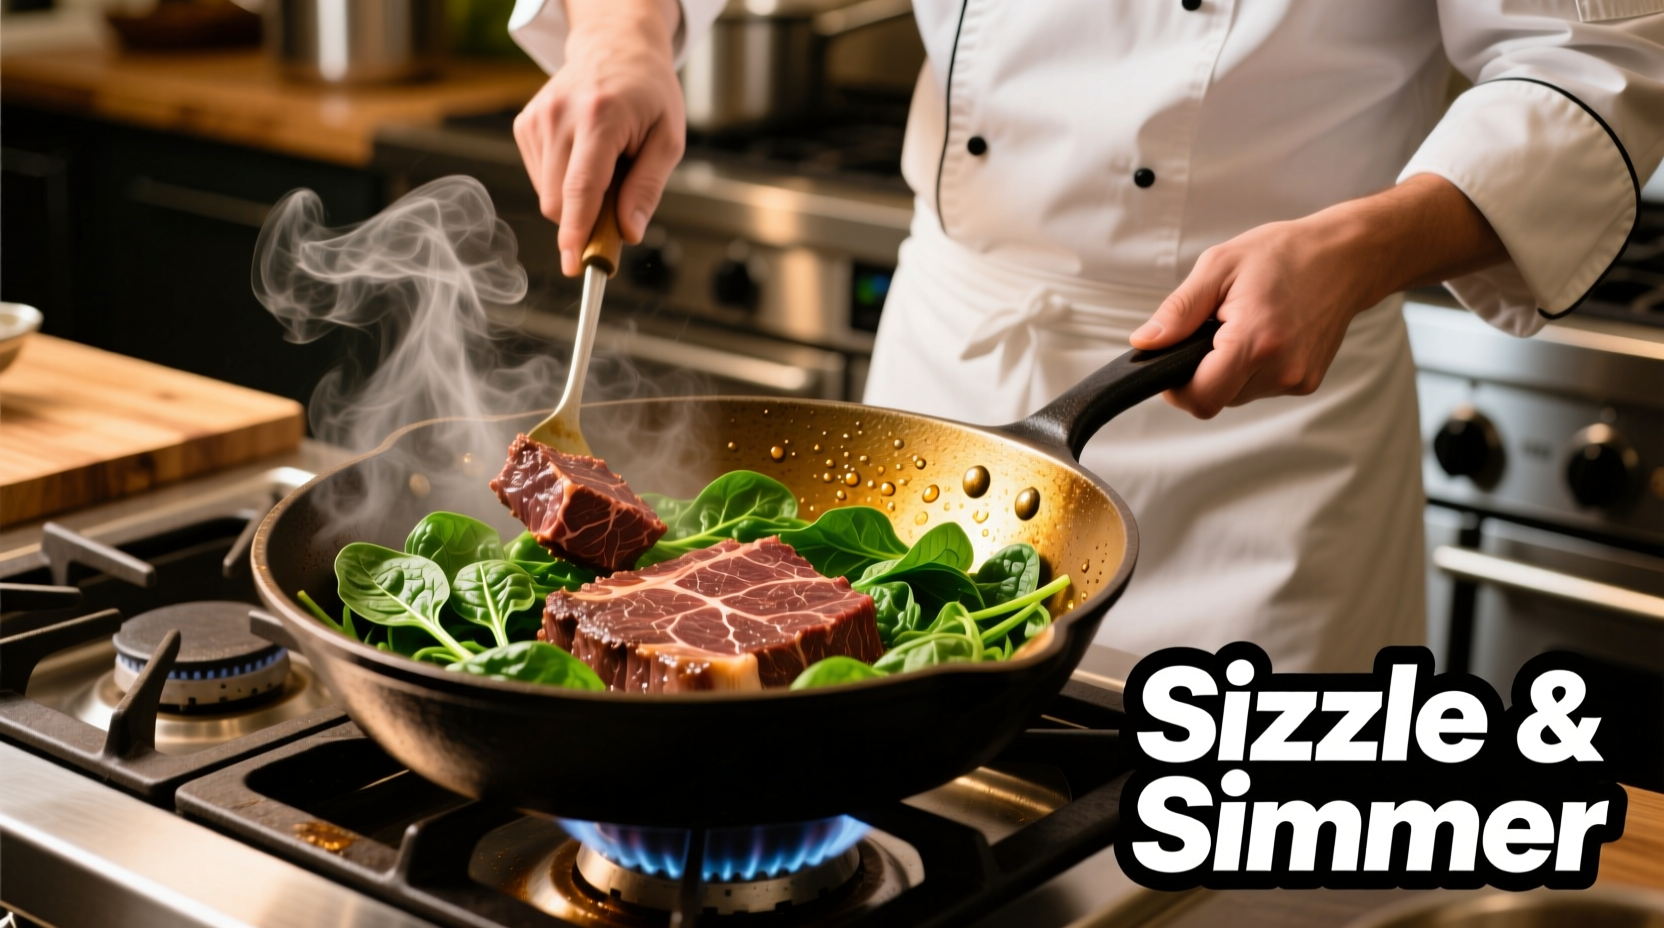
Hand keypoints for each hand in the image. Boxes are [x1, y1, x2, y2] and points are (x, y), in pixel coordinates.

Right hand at [513, 0, 684, 275]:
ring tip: (605, 167)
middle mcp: (560, 115)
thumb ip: (647, 188)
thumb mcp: (668, 139)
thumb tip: (627, 232)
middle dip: (584, 221)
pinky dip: (562, 182)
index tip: (573, 264)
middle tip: (617, 211)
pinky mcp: (524, 124)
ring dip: (575, 200)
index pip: (581, 187)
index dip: (576, 232)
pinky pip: (539, 178)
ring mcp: (537, 118)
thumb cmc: (649, 94)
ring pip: (546, 194)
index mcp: (600, 117)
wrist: (615, 47)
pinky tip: (584, 157)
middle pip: (557, 200)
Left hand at [1129, 174, 1508, 418]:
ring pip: (1237, 395)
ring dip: (1228, 370)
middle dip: (1202, 373)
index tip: (1171, 364)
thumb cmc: (1284, 254)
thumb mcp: (1219, 267)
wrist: (1346, 256)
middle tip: (1211, 331)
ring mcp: (1298, 379)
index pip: (1201, 398)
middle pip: (1216, 399)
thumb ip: (1178, 312)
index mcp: (1255, 341)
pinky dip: (1252, 368)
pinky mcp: (1308, 381)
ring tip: (1242, 326)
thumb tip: (1145, 343)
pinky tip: (1263, 335)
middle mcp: (1281, 368)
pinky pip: (1261, 388)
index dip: (1176, 388)